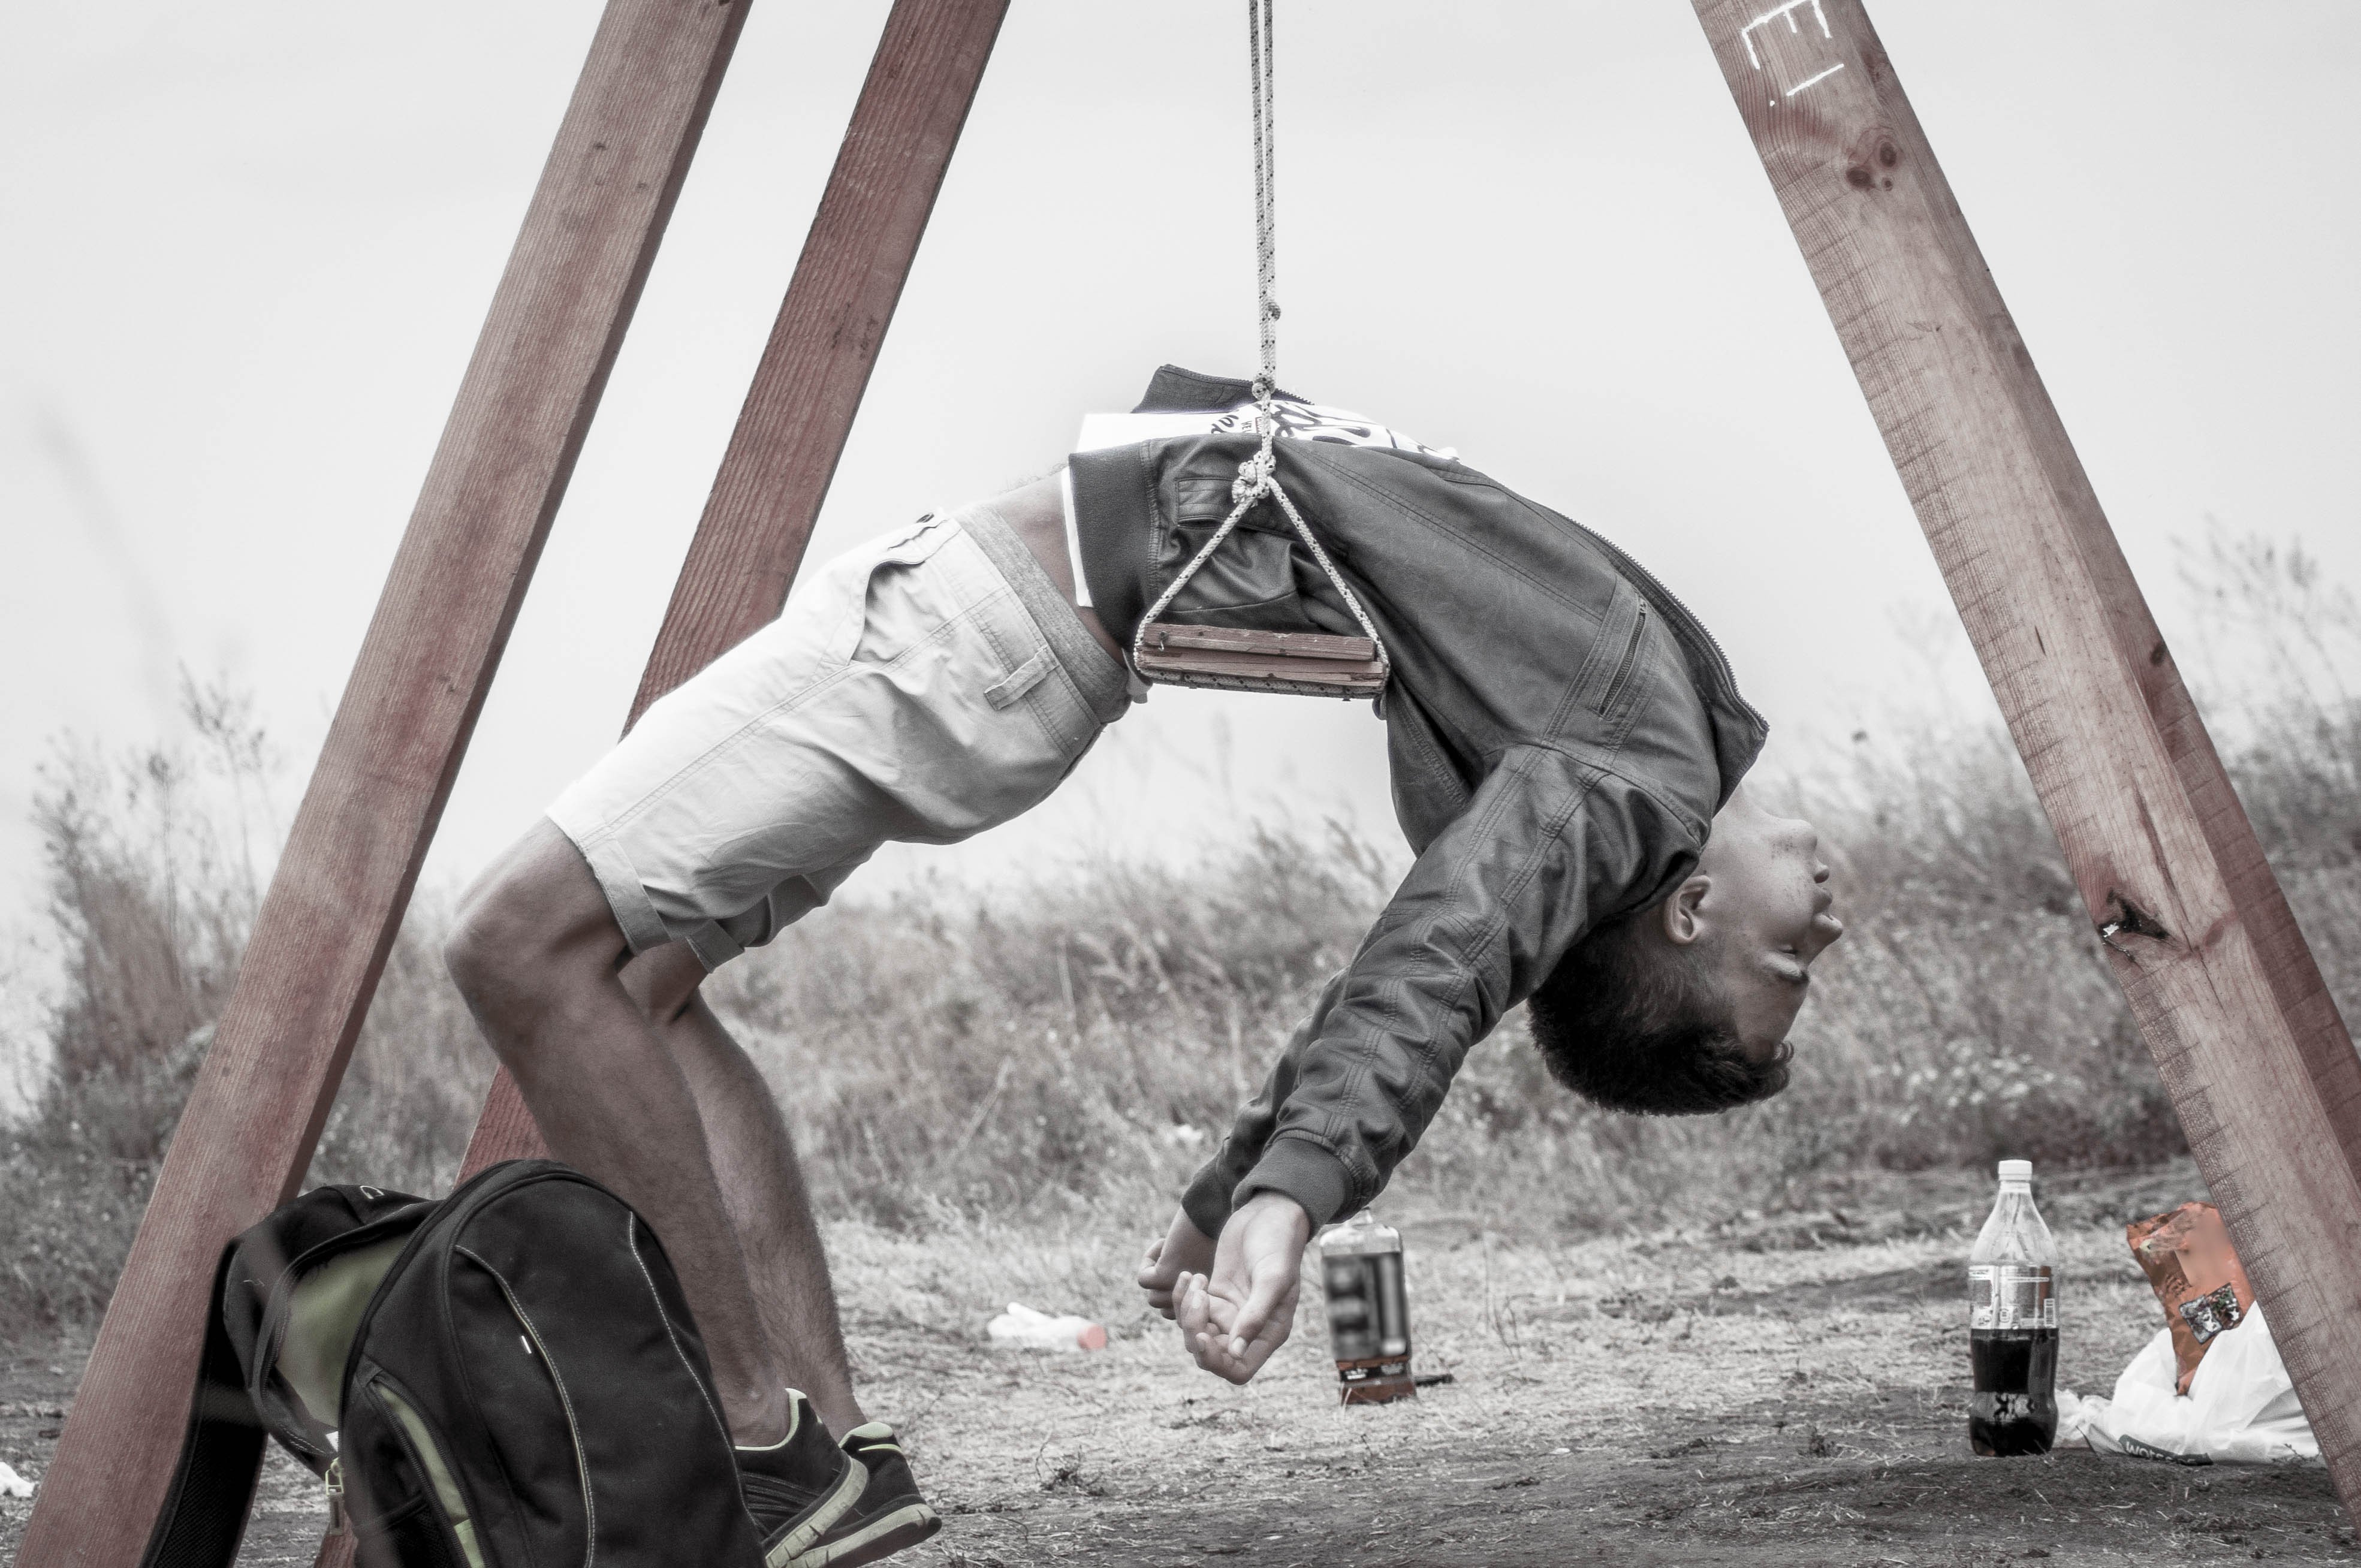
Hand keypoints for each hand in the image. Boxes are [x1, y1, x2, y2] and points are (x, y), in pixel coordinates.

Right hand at [1138, 1208, 1217, 1318]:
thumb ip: (1182, 1286)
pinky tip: (1164, 1243)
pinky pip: (1143, 1279)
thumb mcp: (1196, 1265)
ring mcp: (1179, 1288)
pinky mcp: (1165, 1276)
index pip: (1175, 1312)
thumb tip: (1159, 1297)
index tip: (1181, 1264)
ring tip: (1170, 1251)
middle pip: (1162, 1306)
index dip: (1170, 1289)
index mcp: (1203, 1298)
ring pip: (1152, 1298)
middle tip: (1174, 1256)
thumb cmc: (1203, 1234)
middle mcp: (1193, 1298)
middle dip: (1161, 1282)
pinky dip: (1148, 1259)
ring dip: (1154, 1272)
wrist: (1207, 1213)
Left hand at [1173, 1191, 1311, 1384]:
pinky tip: (1191, 1276)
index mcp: (1268, 1334)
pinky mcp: (1215, 1297)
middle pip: (1209, 1353)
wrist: (1269, 1214)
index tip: (1201, 1335)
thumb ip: (1255, 1316)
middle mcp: (1248, 1330)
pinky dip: (1183, 1296)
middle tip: (1198, 1295)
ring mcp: (1229, 1314)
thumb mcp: (1272, 1279)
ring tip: (1195, 1279)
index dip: (1215, 1362)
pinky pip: (1189, 1310)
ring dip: (1186, 1309)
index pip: (1237, 1370)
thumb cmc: (1278, 1245)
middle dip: (1194, 1328)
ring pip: (1194, 1332)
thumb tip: (1236, 1352)